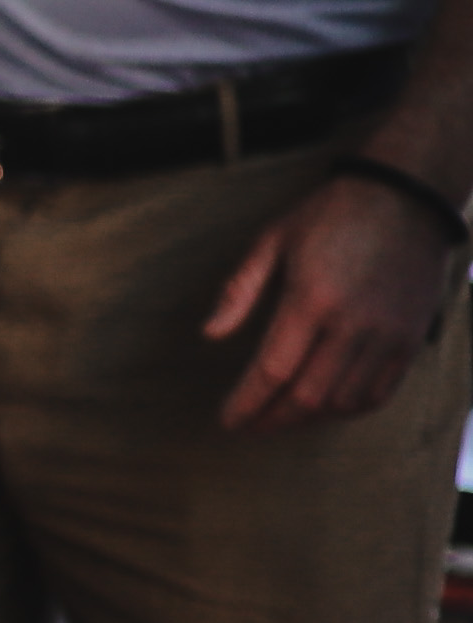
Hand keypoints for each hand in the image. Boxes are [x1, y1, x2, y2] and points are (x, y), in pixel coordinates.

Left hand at [205, 168, 463, 432]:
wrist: (406, 197)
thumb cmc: (330, 215)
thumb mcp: (272, 239)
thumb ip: (240, 289)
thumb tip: (211, 334)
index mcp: (311, 299)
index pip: (272, 370)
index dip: (246, 403)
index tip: (227, 420)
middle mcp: (353, 323)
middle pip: (307, 396)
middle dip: (272, 419)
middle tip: (249, 425)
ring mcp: (388, 334)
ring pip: (344, 402)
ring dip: (308, 418)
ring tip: (280, 417)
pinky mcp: (412, 338)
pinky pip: (380, 393)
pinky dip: (349, 409)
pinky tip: (325, 407)